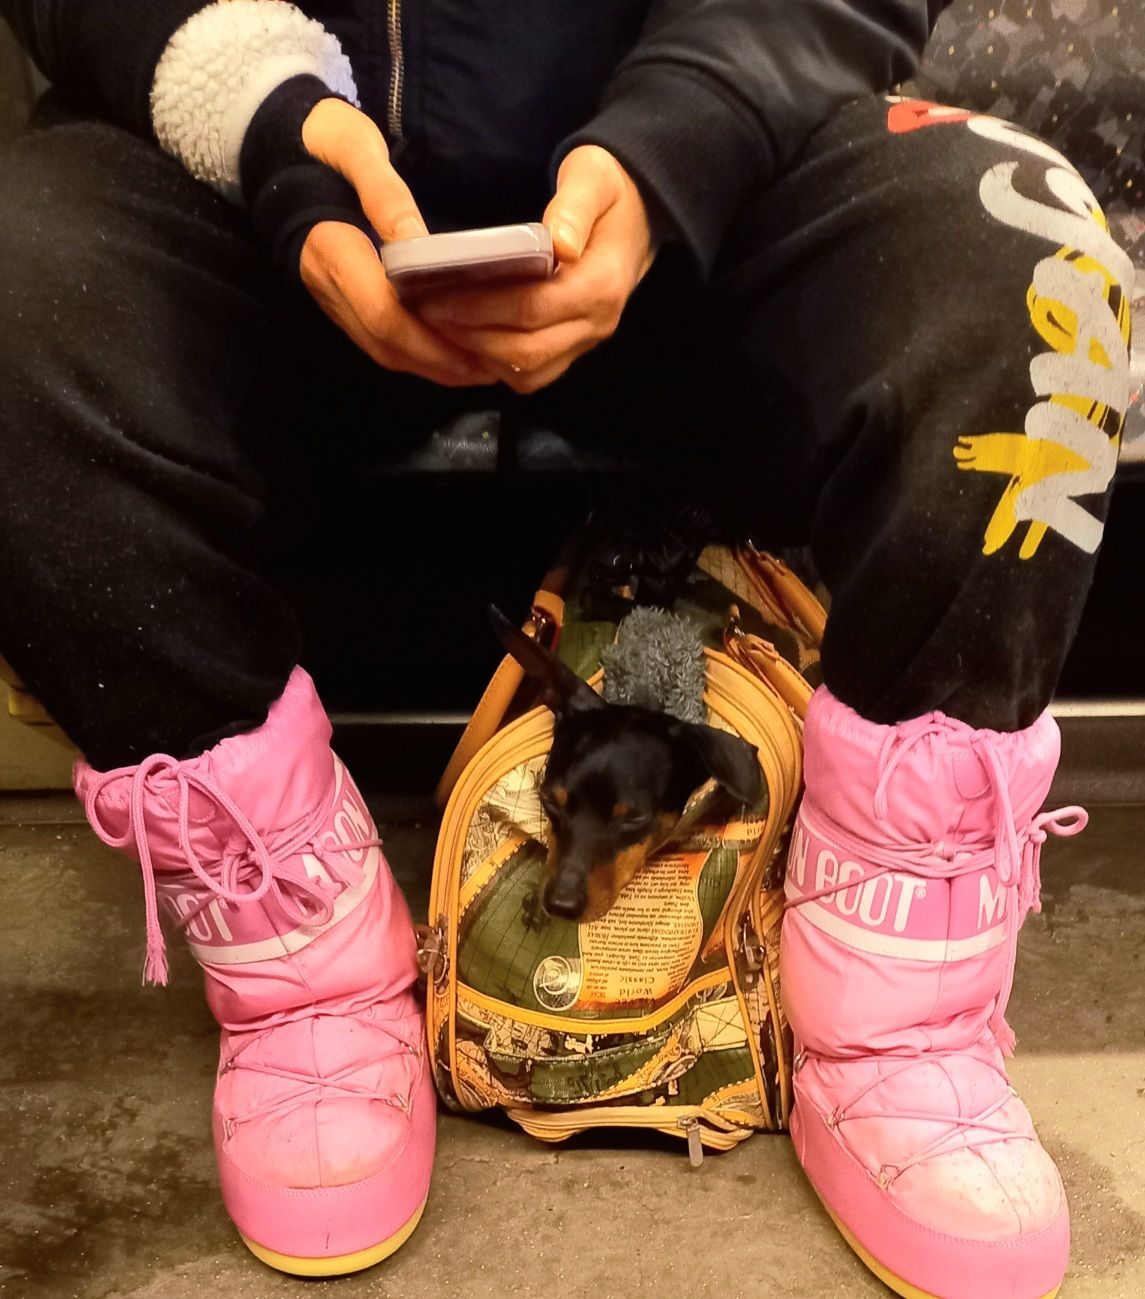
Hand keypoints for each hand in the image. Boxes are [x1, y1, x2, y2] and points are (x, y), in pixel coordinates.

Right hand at [298, 99, 495, 386]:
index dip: (427, 338)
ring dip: (429, 365)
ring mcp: (332, 297)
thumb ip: (385, 193)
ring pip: (381, 349)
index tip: (472, 347)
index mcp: (333, 249)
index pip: (382, 312)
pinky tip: (449, 352)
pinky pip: (377, 340)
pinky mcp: (340, 300)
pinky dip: (415, 354)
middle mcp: (330, 285)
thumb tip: (418, 242)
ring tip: (479, 367)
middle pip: (385, 344)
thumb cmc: (318, 139)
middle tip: (490, 367)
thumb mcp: (354, 146)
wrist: (270, 147)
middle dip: (437, 362)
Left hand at [417, 145, 655, 392]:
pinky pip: (533, 374)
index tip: (436, 298)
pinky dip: (497, 365)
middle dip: (471, 338)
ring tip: (442, 329)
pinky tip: (467, 339)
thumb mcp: (594, 177)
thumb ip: (574, 205)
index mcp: (600, 284)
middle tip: (428, 315)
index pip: (533, 309)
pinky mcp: (574, 348)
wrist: (639, 215)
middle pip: (526, 351)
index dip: (481, 309)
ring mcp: (586, 341)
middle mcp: (596, 323)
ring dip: (481, 358)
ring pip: (528, 373)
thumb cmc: (609, 190)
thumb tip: (559, 243)